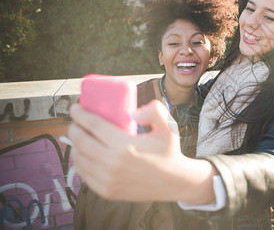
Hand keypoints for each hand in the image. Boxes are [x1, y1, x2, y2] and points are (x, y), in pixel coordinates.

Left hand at [69, 100, 216, 203]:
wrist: (174, 182)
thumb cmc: (169, 151)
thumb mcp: (168, 127)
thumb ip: (155, 110)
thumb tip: (132, 112)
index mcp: (125, 147)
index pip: (94, 126)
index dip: (80, 114)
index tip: (76, 107)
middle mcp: (112, 165)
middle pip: (81, 141)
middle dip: (74, 128)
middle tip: (77, 121)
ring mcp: (107, 180)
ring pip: (79, 158)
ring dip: (75, 144)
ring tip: (79, 136)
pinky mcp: (106, 191)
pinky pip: (84, 174)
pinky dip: (80, 162)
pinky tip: (83, 154)